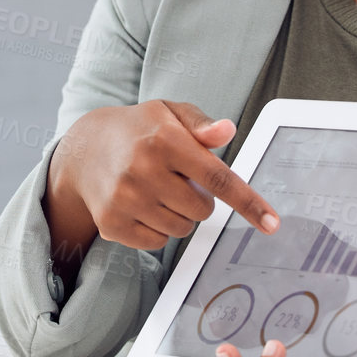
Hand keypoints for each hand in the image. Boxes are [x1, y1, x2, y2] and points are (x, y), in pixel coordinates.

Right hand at [44, 100, 278, 269]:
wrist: (83, 150)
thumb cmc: (138, 130)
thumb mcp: (169, 114)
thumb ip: (200, 124)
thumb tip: (227, 131)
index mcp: (164, 139)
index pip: (218, 178)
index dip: (249, 202)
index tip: (272, 223)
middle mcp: (142, 169)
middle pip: (202, 210)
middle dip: (197, 199)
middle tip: (175, 179)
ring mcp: (124, 199)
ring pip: (181, 229)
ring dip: (177, 215)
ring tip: (155, 190)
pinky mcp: (111, 223)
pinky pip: (157, 243)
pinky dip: (157, 229)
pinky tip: (140, 205)